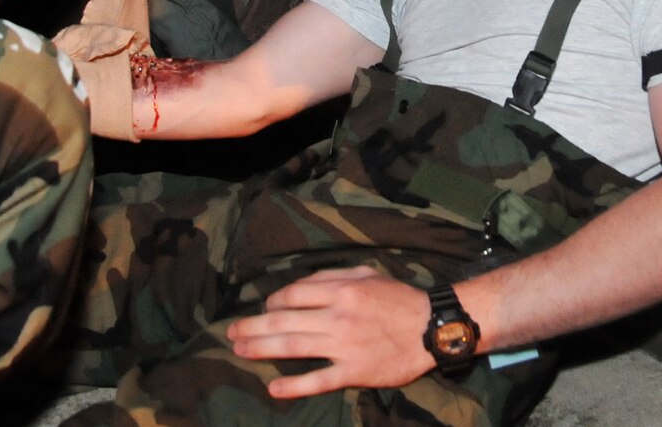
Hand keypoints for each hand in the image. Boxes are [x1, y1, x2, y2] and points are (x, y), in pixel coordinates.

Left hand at [225, 266, 433, 398]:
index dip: (272, 302)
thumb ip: (331, 276)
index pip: (293, 295)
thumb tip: (297, 287)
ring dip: (262, 349)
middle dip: (254, 327)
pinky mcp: (354, 371)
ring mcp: (344, 346)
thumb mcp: (366, 274)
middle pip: (285, 322)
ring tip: (240, 351)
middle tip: (232, 333)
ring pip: (294, 347)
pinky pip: (319, 379)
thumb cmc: (397, 298)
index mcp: (340, 290)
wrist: (430, 328)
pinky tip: (274, 388)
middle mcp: (337, 317)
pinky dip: (295, 385)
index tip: (264, 309)